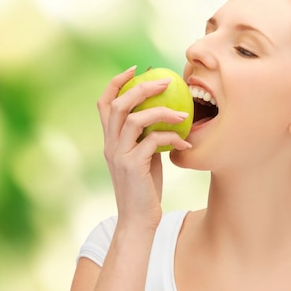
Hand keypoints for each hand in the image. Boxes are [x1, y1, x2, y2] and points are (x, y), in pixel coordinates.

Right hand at [97, 67, 191, 228]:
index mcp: (110, 140)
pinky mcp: (132, 166)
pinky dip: (171, 137)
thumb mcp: (143, 158)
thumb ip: (146, 138)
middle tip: (165, 81)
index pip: (104, 103)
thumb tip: (163, 116)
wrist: (138, 220)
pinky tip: (186, 143)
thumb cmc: (144, 189)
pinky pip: (153, 141)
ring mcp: (119, 155)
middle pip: (119, 104)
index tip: (136, 70)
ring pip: (135, 119)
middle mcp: (110, 144)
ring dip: (162, 111)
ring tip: (183, 113)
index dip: (117, 82)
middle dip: (142, 87)